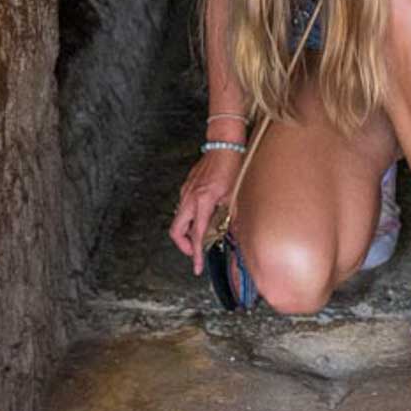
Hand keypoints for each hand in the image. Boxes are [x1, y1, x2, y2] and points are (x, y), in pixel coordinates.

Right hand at [169, 150, 242, 275]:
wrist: (224, 143)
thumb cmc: (232, 165)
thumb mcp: (234, 194)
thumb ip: (230, 216)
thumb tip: (231, 233)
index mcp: (203, 200)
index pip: (197, 234)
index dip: (197, 253)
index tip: (197, 266)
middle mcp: (190, 197)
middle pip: (176, 230)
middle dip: (184, 245)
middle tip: (195, 251)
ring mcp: (186, 190)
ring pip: (179, 219)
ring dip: (188, 230)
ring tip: (203, 233)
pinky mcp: (187, 185)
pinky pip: (183, 207)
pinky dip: (190, 217)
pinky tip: (203, 215)